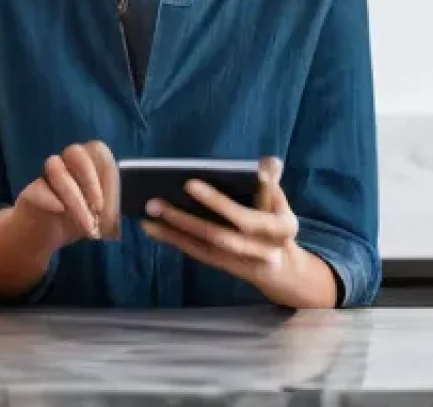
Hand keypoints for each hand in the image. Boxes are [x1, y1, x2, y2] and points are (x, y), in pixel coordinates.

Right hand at [13, 140, 119, 250]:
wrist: (42, 234)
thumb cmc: (77, 218)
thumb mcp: (98, 217)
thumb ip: (109, 211)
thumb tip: (116, 215)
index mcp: (88, 162)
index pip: (99, 154)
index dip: (109, 176)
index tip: (114, 204)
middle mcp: (66, 162)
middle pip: (75, 152)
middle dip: (90, 180)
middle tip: (99, 208)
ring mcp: (46, 175)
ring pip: (56, 168)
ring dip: (74, 198)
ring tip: (87, 224)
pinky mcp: (30, 191)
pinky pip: (38, 188)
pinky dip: (50, 199)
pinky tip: (61, 212)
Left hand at [140, 156, 325, 304]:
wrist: (284, 270)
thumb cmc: (276, 222)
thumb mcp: (280, 201)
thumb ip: (271, 182)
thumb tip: (266, 162)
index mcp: (280, 229)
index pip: (245, 217)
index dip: (217, 202)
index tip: (189, 183)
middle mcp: (261, 251)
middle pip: (218, 236)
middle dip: (185, 220)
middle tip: (156, 202)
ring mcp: (241, 262)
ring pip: (203, 247)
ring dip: (173, 232)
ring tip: (148, 217)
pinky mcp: (224, 267)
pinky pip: (198, 254)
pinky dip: (175, 241)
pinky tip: (155, 229)